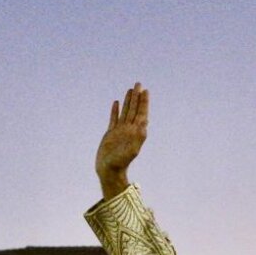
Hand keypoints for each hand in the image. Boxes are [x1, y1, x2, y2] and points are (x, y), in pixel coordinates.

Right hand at [96, 83, 149, 198]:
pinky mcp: (111, 134)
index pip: (141, 113)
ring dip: (128, 101)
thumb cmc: (120, 163)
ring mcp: (120, 131)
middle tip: (138, 84)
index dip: (144, 102)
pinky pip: (114, 118)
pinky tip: (116, 103)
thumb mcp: (132, 150)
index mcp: (136, 132)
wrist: (109, 170)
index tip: (145, 91)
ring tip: (130, 90)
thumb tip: (145, 125)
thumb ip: (139, 138)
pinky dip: (115, 110)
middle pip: (134, 110)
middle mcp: (129, 130)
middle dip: (137, 97)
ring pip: (125, 112)